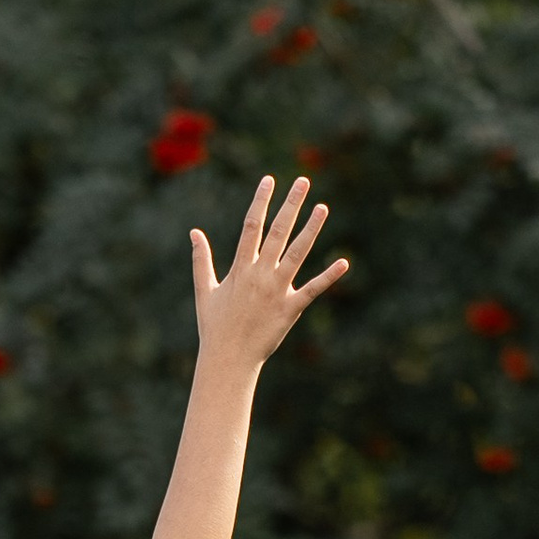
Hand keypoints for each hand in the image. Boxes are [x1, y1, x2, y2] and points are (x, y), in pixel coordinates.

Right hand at [191, 173, 347, 373]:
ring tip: (323, 207)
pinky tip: (344, 262)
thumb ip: (201, 259)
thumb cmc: (214, 325)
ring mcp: (277, 290)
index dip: (261, 201)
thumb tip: (194, 233)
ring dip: (311, 229)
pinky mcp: (290, 308)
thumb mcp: (204, 289)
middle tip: (303, 181)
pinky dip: (329, 276)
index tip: (269, 180)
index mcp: (240, 268)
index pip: (251, 226)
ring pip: (297, 253)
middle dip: (290, 205)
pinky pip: (313, 289)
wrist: (228, 358)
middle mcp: (260, 274)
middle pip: (278, 232)